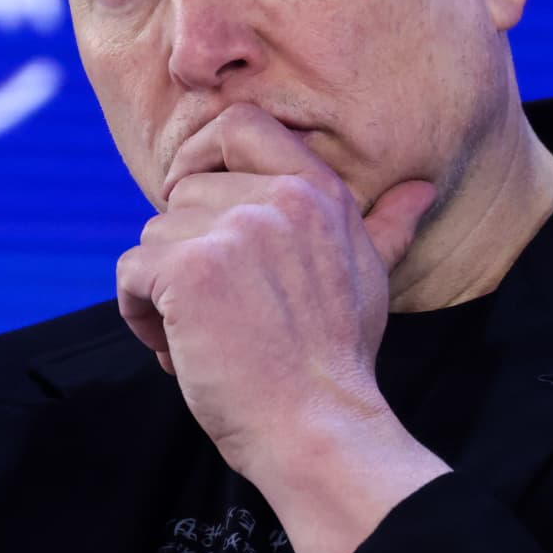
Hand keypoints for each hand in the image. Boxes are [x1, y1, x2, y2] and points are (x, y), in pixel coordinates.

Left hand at [114, 102, 437, 477]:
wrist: (317, 428)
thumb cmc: (338, 360)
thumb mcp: (372, 276)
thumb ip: (388, 223)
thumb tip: (422, 188)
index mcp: (318, 191)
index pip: (239, 124)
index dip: (202, 152)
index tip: (191, 196)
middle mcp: (279, 199)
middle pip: (185, 194)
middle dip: (183, 250)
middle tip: (214, 309)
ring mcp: (235, 230)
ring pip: (154, 235)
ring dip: (160, 290)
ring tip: (200, 336)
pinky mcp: (191, 269)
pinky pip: (130, 271)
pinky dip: (138, 314)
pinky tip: (176, 349)